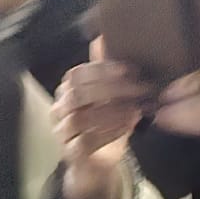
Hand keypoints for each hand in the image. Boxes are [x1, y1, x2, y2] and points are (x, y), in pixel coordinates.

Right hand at [52, 49, 149, 198]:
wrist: (97, 162)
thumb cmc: (106, 121)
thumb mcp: (110, 93)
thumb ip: (107, 69)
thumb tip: (104, 36)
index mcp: (68, 90)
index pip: (76, 74)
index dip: (102, 69)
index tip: (130, 69)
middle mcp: (59, 110)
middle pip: (77, 95)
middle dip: (111, 89)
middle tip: (140, 88)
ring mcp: (61, 133)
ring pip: (79, 119)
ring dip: (112, 112)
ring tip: (136, 109)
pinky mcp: (70, 154)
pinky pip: (84, 143)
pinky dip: (109, 132)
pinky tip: (129, 126)